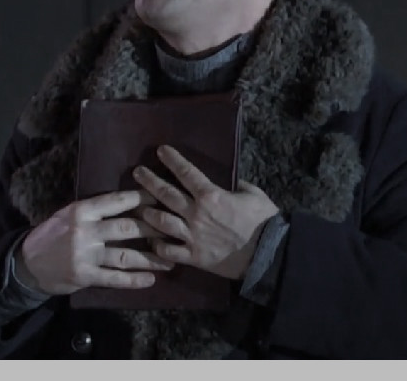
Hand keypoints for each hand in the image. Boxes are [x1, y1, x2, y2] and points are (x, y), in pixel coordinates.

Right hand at [18, 190, 173, 294]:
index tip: (161, 197)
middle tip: (175, 230)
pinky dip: (134, 280)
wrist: (27, 262)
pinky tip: (150, 280)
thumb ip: (96, 210)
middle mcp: (85, 231)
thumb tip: (130, 201)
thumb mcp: (69, 214)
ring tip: (170, 260)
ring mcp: (85, 256)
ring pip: (125, 256)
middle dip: (154, 229)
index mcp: (82, 211)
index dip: (142, 199)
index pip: (117, 202)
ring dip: (150, 259)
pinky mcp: (85, 277)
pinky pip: (114, 279)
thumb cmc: (52, 234)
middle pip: (127, 228)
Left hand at [133, 145, 279, 279]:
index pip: (186, 173)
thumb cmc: (264, 221)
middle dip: (149, 181)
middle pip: (166, 194)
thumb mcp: (254, 194)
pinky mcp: (194, 256)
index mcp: (211, 195)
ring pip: (161, 222)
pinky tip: (152, 242)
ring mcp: (192, 236)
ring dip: (147, 213)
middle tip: (137, 173)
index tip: (161, 151)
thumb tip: (231, 181)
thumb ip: (238, 185)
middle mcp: (196, 213)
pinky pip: (169, 251)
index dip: (172, 160)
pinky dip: (158, 247)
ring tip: (139, 208)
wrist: (268, 254)